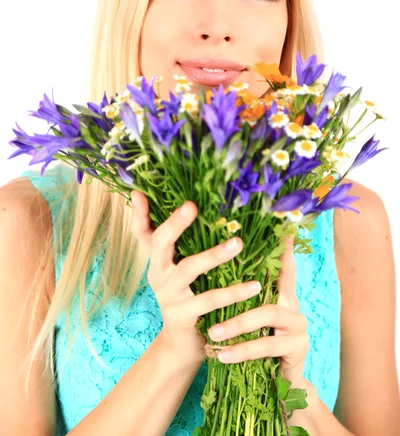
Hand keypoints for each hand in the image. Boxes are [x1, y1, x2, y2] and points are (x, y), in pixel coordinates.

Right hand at [130, 191, 261, 369]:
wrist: (184, 344)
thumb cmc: (190, 296)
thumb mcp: (183, 268)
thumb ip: (188, 243)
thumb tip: (197, 208)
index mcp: (157, 259)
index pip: (142, 231)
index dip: (138, 213)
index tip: (139, 193)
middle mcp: (158, 273)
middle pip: (159, 243)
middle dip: (174, 224)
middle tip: (191, 206)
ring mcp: (168, 295)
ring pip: (189, 269)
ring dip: (215, 254)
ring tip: (239, 244)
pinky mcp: (182, 316)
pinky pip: (209, 300)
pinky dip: (233, 293)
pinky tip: (254, 285)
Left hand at [207, 234, 308, 384]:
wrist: (277, 385)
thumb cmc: (258, 345)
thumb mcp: (248, 318)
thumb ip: (240, 296)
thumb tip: (214, 268)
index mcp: (280, 292)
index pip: (281, 263)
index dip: (281, 244)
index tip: (277, 225)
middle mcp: (292, 303)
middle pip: (272, 283)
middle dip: (239, 287)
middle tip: (208, 292)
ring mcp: (298, 324)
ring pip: (266, 314)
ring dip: (235, 325)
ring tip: (212, 335)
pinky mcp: (298, 347)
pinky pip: (267, 345)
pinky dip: (241, 350)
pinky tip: (222, 356)